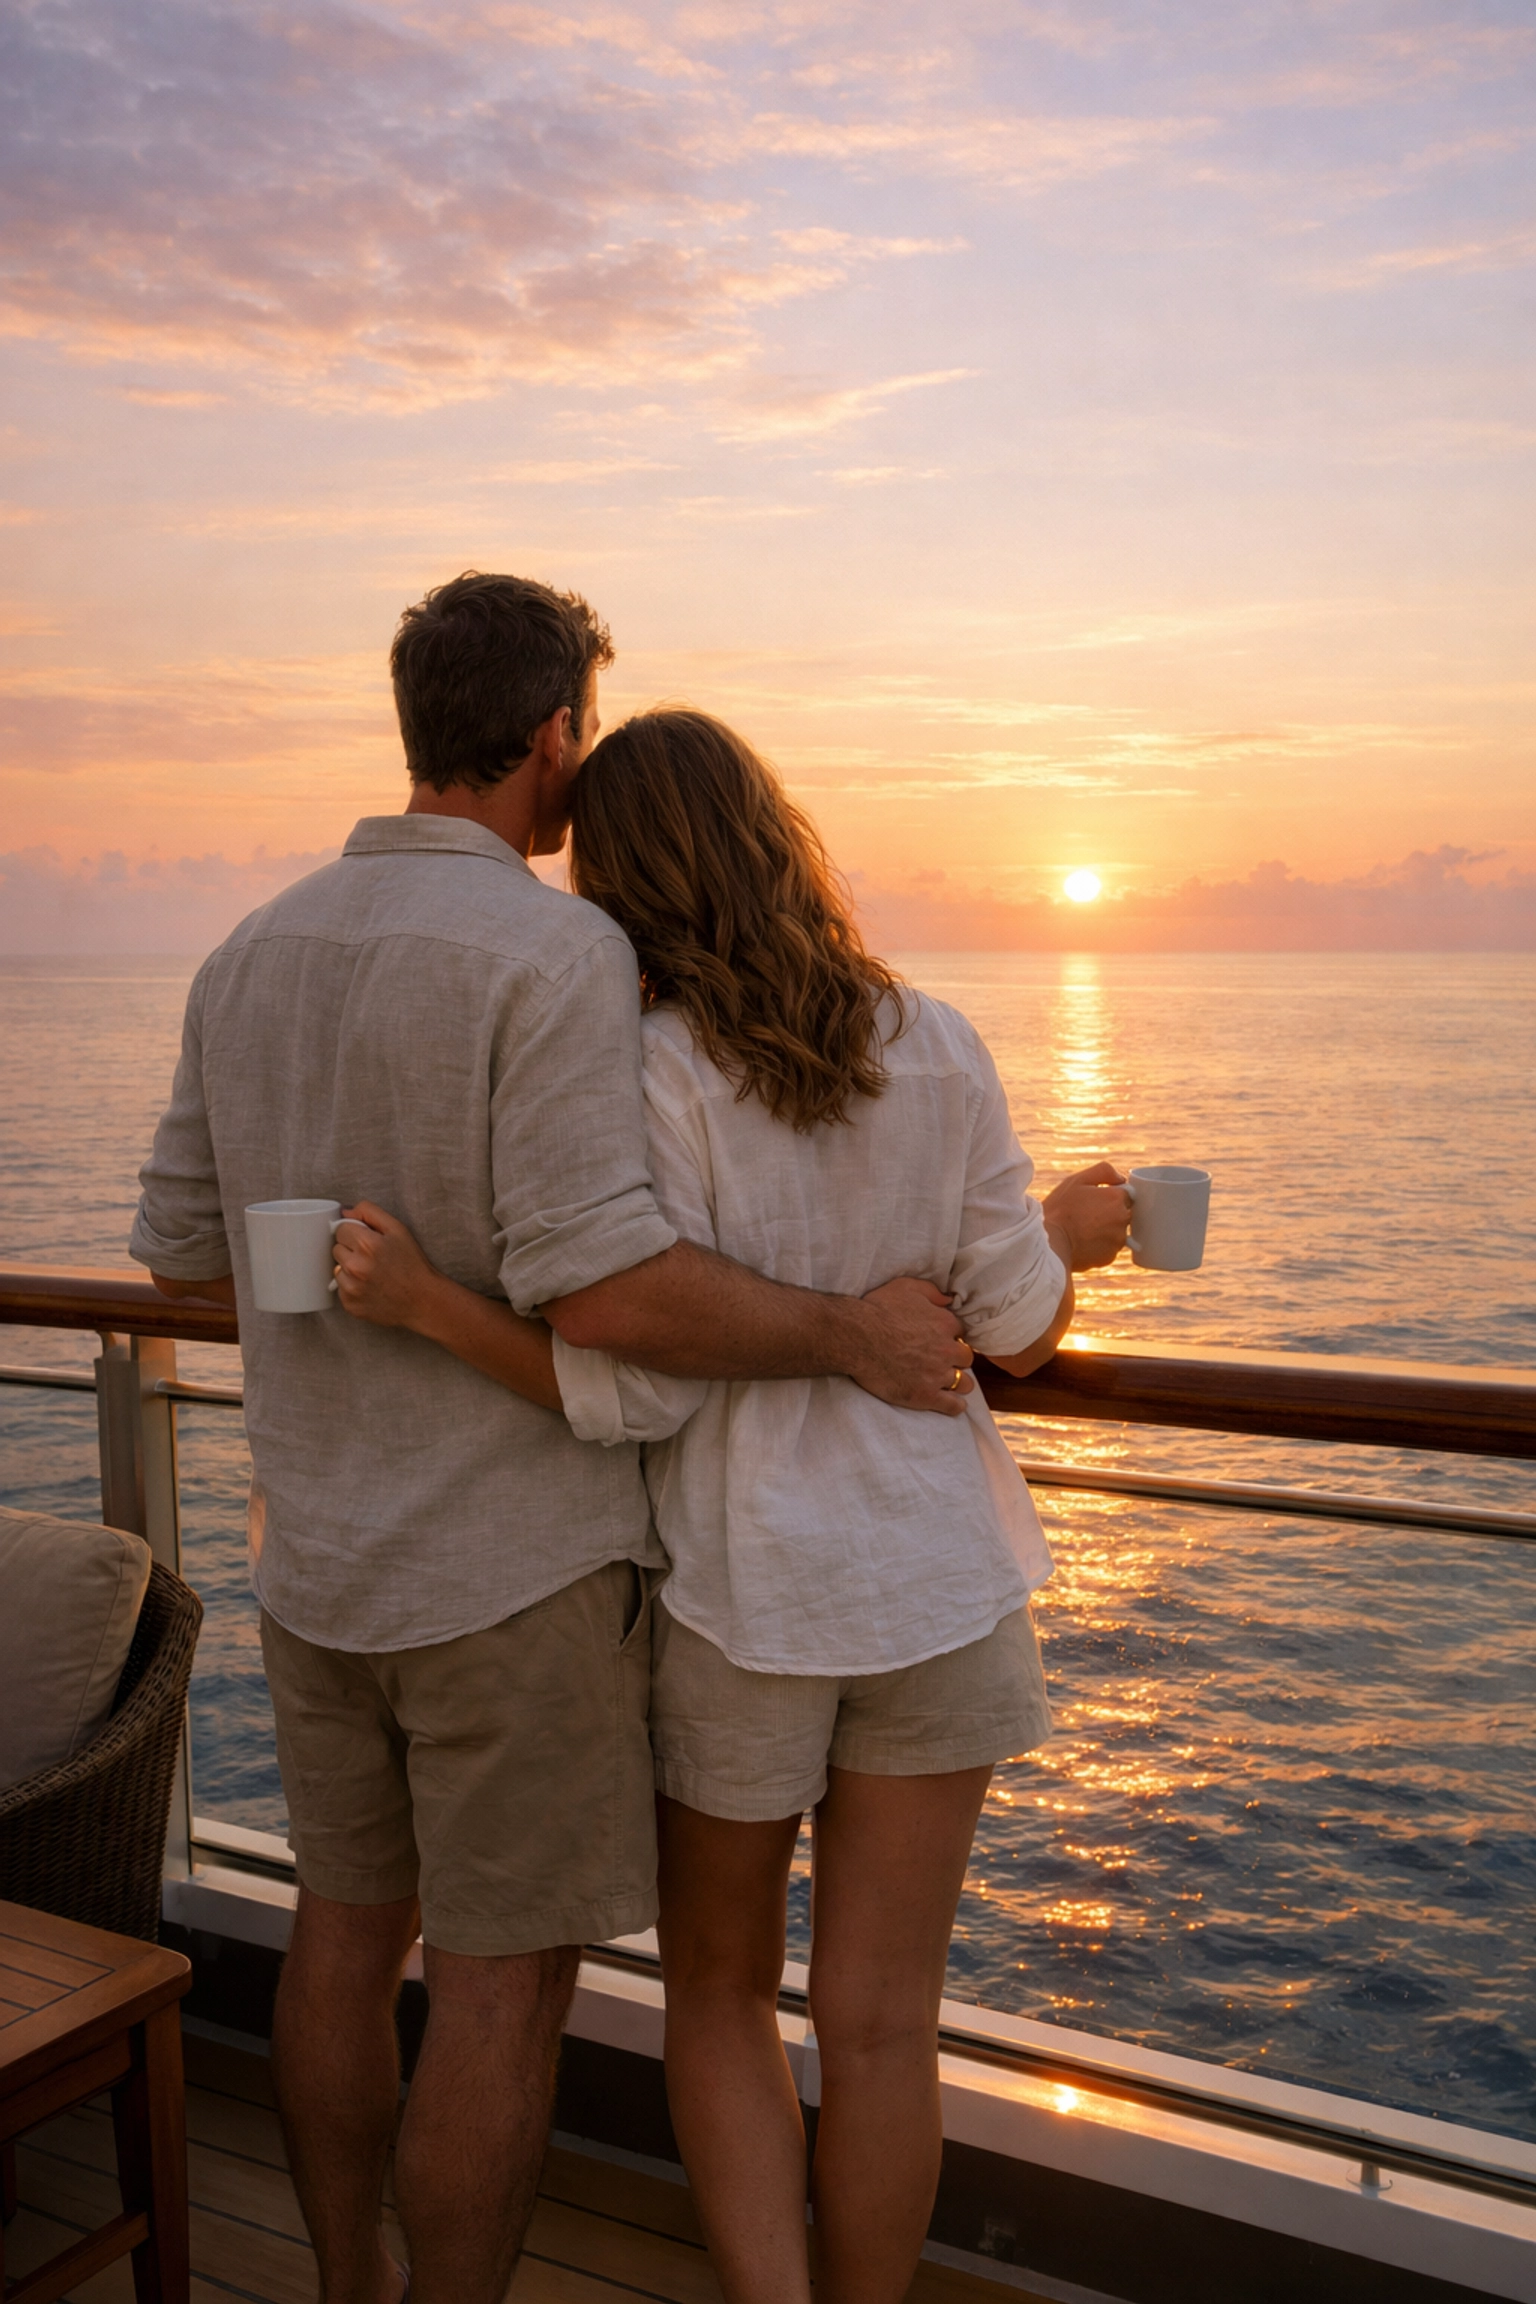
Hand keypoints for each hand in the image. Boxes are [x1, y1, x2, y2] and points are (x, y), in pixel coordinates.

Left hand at [331, 1201, 441, 1330]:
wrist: (423, 1300)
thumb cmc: (412, 1264)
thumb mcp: (398, 1229)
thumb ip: (370, 1212)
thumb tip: (345, 1211)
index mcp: (367, 1245)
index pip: (341, 1229)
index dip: (355, 1232)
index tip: (367, 1241)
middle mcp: (355, 1267)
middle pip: (337, 1248)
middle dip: (351, 1250)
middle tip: (372, 1257)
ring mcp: (351, 1288)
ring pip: (337, 1269)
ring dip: (350, 1269)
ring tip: (372, 1273)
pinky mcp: (350, 1305)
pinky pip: (341, 1289)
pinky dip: (352, 1287)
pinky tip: (370, 1287)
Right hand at [848, 1276, 975, 1416]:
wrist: (856, 1338)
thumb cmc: (877, 1310)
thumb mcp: (905, 1287)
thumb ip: (931, 1291)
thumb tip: (948, 1299)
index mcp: (944, 1323)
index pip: (960, 1332)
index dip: (950, 1336)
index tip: (939, 1340)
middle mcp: (946, 1349)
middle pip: (966, 1358)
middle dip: (956, 1359)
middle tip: (941, 1360)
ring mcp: (937, 1374)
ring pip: (964, 1383)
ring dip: (958, 1382)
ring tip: (946, 1382)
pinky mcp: (926, 1395)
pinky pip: (953, 1406)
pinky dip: (955, 1405)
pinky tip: (951, 1403)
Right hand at [1041, 1160, 1131, 1271]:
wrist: (1049, 1242)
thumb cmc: (1060, 1209)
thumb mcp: (1077, 1180)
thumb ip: (1104, 1171)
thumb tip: (1120, 1178)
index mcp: (1116, 1198)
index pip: (1126, 1194)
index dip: (1109, 1196)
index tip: (1095, 1201)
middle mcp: (1122, 1219)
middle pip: (1123, 1213)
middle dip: (1110, 1213)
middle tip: (1087, 1215)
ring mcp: (1118, 1240)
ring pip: (1117, 1232)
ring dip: (1106, 1230)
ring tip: (1083, 1229)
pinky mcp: (1110, 1256)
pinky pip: (1109, 1248)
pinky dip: (1099, 1246)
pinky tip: (1083, 1242)